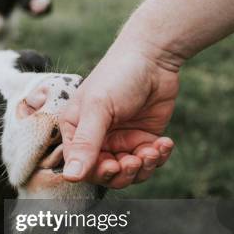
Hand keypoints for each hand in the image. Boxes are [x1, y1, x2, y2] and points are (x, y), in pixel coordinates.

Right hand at [59, 40, 179, 187]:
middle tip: (134, 160)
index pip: (78, 166)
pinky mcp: (143, 138)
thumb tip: (70, 177)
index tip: (112, 165)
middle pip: (104, 175)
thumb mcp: (98, 108)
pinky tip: (164, 143)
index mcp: (75, 131)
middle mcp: (96, 139)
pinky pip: (148, 162)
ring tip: (153, 150)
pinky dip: (158, 157)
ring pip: (128, 173)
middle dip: (122, 173)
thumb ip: (85, 143)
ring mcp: (120, 140)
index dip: (95, 172)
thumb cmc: (118, 75)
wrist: (154, 56)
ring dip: (142, 167)